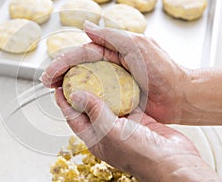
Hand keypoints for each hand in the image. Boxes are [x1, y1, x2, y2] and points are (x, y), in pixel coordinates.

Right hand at [42, 21, 187, 123]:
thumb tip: (87, 27)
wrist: (179, 96)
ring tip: (53, 91)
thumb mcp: (138, 46)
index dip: (64, 62)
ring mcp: (111, 83)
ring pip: (84, 82)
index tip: (50, 73)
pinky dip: (82, 99)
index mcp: (112, 51)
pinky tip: (72, 103)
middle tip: (46, 83)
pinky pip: (95, 97)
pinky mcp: (115, 98)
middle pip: (79, 67)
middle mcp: (109, 65)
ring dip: (67, 86)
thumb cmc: (163, 70)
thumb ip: (112, 36)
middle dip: (60, 73)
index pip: (82, 54)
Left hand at [54, 88, 218, 181]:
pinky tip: (119, 77)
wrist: (174, 160)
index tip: (58, 87)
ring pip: (107, 101)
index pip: (73, 117)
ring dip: (102, 88)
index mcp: (96, 138)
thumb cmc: (142, 156)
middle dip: (81, 91)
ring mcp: (123, 123)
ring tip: (95, 72)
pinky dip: (121, 89)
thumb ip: (94, 112)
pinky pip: (125, 100)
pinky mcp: (138, 117)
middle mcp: (107, 130)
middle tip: (76, 75)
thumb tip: (77, 96)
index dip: (64, 102)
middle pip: (89, 107)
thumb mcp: (111, 132)